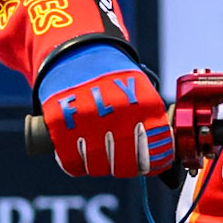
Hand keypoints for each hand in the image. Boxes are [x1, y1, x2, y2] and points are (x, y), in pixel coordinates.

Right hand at [38, 42, 173, 176]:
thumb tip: (161, 166)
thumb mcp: (143, 94)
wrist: (78, 55)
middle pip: (125, 166)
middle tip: (121, 162)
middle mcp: (117, 113)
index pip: (154, 154)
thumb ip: (152, 126)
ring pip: (98, 167)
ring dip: (99, 166)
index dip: (151, 165)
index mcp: (144, 105)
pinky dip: (76, 165)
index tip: (147, 166)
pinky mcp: (60, 122)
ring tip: (99, 153)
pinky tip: (80, 154)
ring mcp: (88, 118)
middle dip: (124, 168)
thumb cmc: (115, 81)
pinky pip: (72, 162)